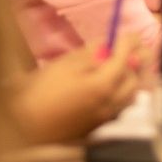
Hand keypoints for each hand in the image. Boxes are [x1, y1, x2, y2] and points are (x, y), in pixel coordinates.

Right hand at [11, 34, 144, 144]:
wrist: (27, 128)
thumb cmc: (42, 92)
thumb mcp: (64, 65)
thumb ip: (89, 54)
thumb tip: (106, 44)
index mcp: (104, 85)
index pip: (124, 59)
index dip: (128, 44)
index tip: (129, 33)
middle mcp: (111, 103)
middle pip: (133, 80)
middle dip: (134, 63)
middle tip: (130, 49)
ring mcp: (106, 117)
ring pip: (129, 97)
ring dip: (131, 80)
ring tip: (124, 68)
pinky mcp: (98, 127)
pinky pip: (120, 107)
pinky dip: (122, 94)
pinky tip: (113, 88)